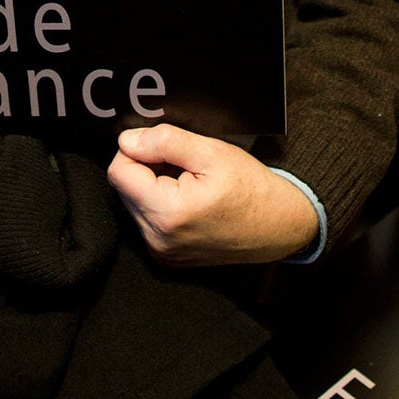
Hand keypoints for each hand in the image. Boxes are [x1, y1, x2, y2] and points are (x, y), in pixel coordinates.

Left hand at [108, 124, 318, 265]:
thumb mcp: (212, 152)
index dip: (138, 151)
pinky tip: (189, 201)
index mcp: (167, 213)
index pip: (118, 172)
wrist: (279, 225)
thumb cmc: (251, 189)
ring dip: (153, 188)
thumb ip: (164, 142)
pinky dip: (161, 205)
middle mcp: (158, 240)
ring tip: (189, 185)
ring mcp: (162, 252)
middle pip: (124, 189)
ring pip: (134, 204)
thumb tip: (127, 141)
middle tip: (183, 167)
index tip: (165, 149)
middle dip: (147, 170)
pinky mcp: (167, 257)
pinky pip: (147, 221)